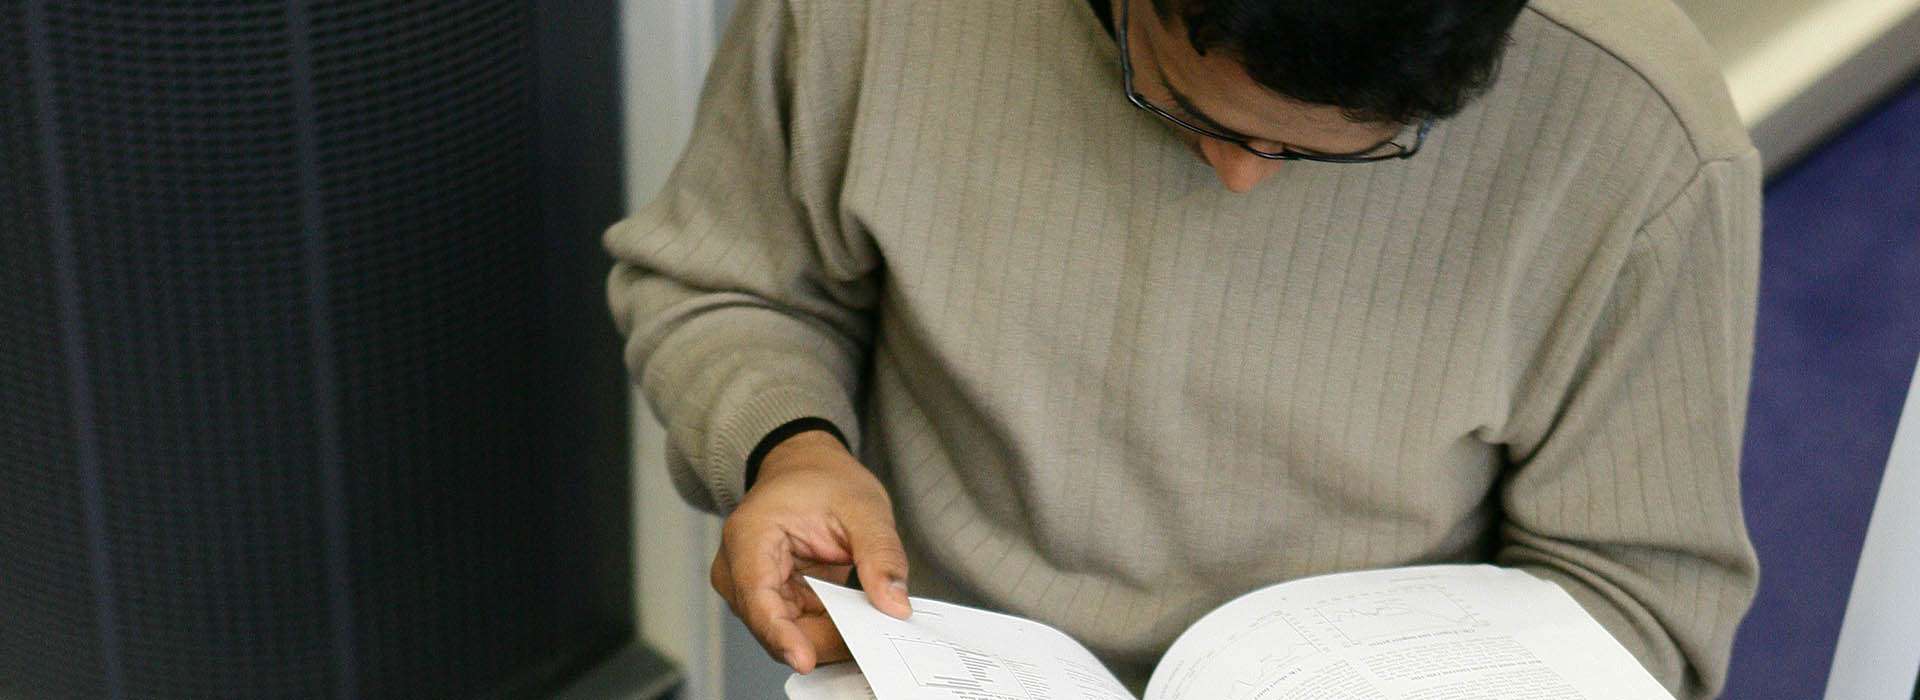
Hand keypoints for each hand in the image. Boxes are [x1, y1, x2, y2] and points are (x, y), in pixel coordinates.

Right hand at [710, 429, 911, 672]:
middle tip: (874, 634)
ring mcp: (752, 590)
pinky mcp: (772, 602)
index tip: (805, 659)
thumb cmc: (824, 480)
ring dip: (830, 635)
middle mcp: (738, 570)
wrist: (807, 470)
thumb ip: (881, 554)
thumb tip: (894, 605)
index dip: (781, 633)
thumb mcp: (864, 507)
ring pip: (790, 636)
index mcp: (749, 536)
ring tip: (870, 618)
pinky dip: (830, 629)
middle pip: (775, 626)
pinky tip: (857, 617)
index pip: (758, 597)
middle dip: (823, 637)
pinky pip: (800, 630)